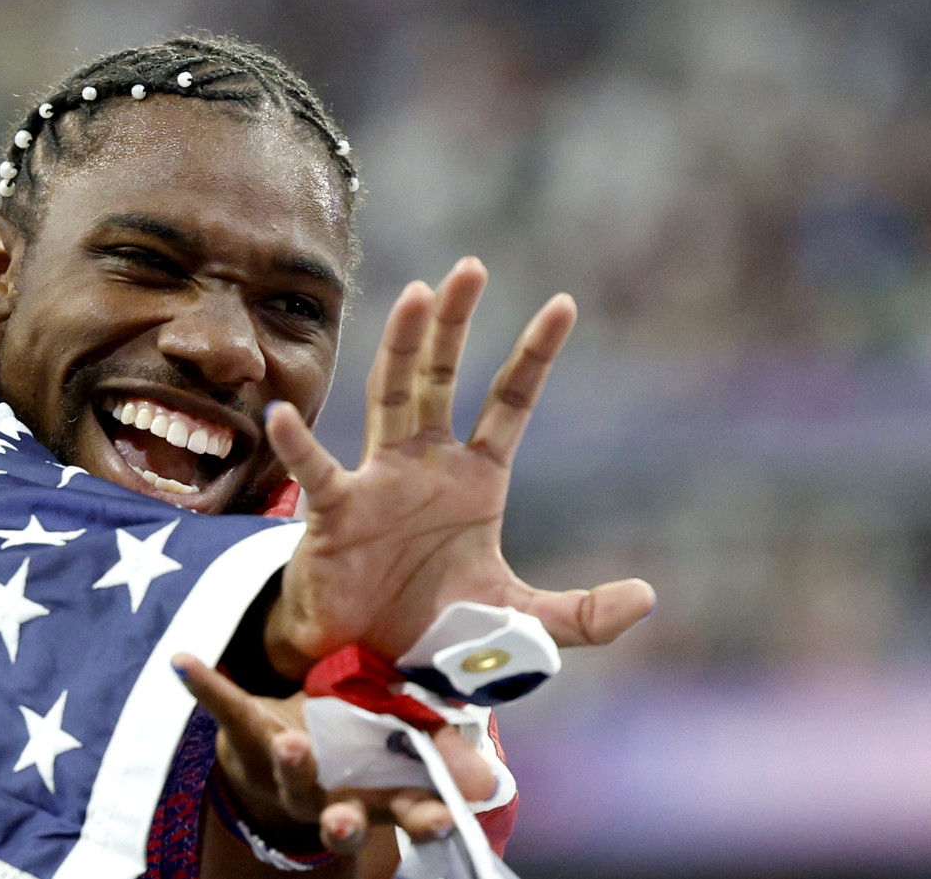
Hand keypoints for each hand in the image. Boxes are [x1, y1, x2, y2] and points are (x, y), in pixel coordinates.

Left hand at [172, 654, 489, 859]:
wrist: (281, 756)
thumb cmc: (358, 749)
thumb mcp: (403, 753)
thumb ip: (444, 759)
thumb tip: (488, 783)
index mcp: (376, 795)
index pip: (406, 813)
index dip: (422, 819)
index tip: (439, 823)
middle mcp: (328, 794)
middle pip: (340, 818)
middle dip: (345, 822)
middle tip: (347, 821)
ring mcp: (285, 769)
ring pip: (288, 775)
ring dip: (292, 763)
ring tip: (293, 744)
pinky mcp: (248, 735)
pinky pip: (224, 707)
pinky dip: (203, 683)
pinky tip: (182, 661)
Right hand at [264, 257, 654, 675]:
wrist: (370, 662)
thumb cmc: (435, 630)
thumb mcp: (520, 621)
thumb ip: (583, 614)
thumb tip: (648, 598)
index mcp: (474, 479)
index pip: (509, 402)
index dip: (534, 355)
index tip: (563, 303)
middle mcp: (426, 464)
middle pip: (442, 377)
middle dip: (456, 323)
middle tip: (471, 268)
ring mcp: (379, 480)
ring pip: (391, 397)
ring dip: (402, 347)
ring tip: (416, 294)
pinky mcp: (336, 512)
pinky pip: (318, 470)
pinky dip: (298, 443)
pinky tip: (282, 414)